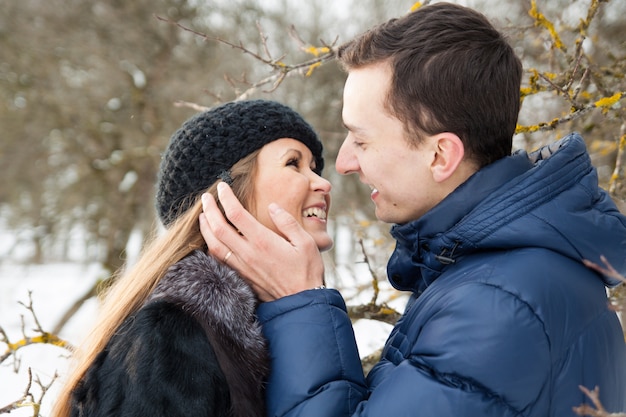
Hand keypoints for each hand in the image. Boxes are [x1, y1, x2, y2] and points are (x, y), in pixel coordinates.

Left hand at [199, 182, 324, 301]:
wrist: (301, 302)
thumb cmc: (307, 271)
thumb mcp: (306, 242)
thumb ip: (288, 222)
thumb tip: (273, 207)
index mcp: (263, 241)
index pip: (236, 214)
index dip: (226, 198)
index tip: (223, 186)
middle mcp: (248, 254)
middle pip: (218, 228)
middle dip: (209, 209)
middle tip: (205, 197)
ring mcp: (243, 267)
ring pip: (214, 245)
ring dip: (205, 228)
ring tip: (202, 216)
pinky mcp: (242, 277)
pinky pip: (219, 260)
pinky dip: (210, 247)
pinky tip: (210, 241)